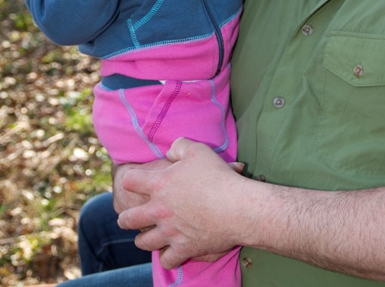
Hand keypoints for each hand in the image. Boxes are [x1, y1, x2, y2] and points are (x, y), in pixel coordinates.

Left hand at [117, 138, 250, 268]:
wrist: (237, 207)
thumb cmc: (217, 176)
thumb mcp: (197, 150)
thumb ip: (178, 146)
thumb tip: (169, 153)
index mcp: (159, 184)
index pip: (129, 181)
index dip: (130, 179)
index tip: (133, 182)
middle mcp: (159, 210)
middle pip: (129, 219)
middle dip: (125, 219)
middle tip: (126, 219)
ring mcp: (170, 232)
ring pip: (144, 242)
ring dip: (142, 239)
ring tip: (144, 237)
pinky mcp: (184, 248)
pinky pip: (166, 260)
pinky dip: (166, 257)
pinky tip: (169, 252)